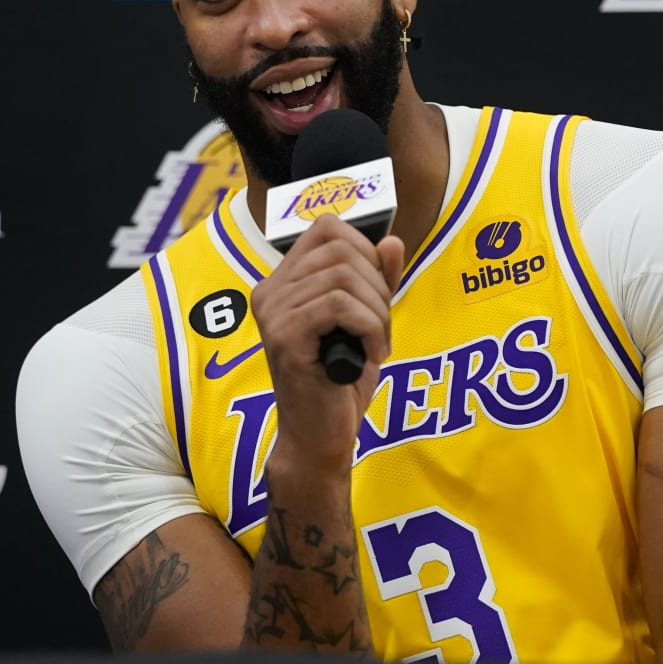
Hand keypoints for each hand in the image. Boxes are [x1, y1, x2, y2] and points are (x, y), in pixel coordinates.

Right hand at [251, 214, 404, 474]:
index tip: (377, 292)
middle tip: (380, 325)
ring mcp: (272, 312)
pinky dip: (369, 327)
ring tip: (377, 343)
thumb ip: (377, 280)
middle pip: (339, 248)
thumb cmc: (340, 381)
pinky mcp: (284, 335)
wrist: (320, 436)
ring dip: (376, 310)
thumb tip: (392, 241)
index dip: (365, 249)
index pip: (327, 228)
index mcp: (283, 281)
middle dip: (376, 284)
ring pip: (343, 276)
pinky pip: (340, 305)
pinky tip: (372, 354)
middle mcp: (270, 290)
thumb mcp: (366, 321)